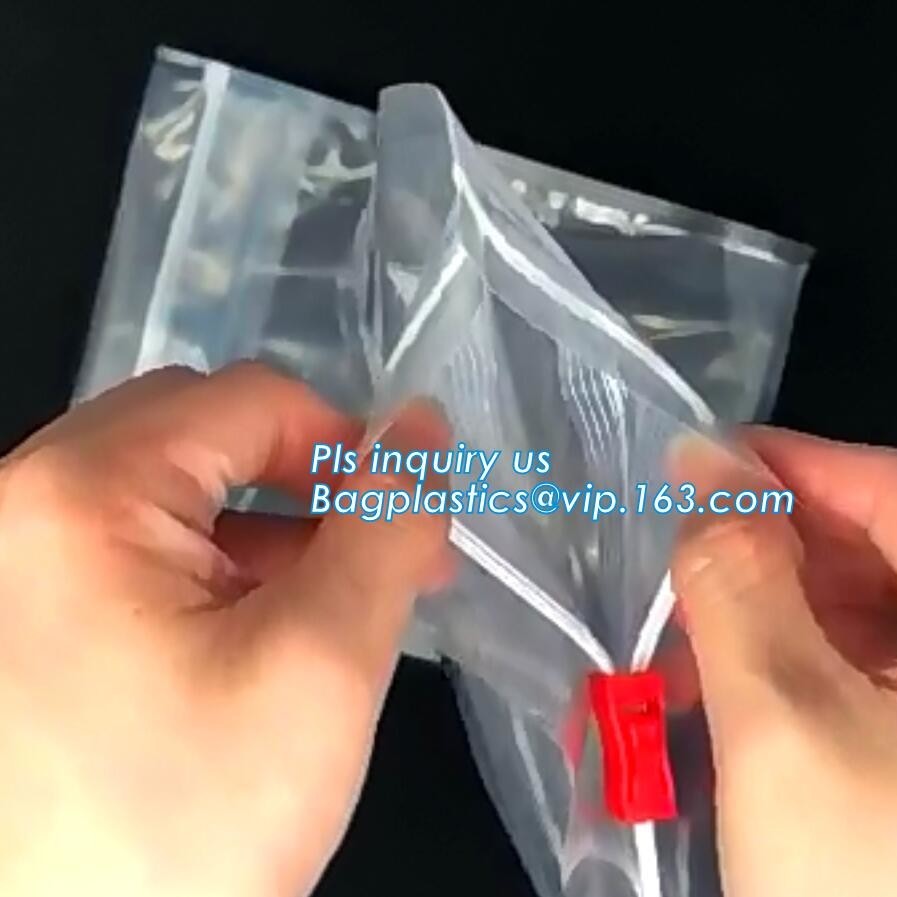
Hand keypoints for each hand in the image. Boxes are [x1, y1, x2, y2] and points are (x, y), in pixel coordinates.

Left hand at [0, 363, 451, 896]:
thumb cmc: (182, 829)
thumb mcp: (318, 666)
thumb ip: (386, 526)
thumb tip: (424, 428)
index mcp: (76, 495)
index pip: (251, 401)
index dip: (350, 447)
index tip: (408, 521)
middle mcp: (21, 510)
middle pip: (205, 437)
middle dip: (309, 487)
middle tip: (380, 562)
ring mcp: (15, 570)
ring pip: (175, 496)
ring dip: (268, 535)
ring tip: (337, 610)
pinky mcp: (26, 622)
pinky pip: (140, 555)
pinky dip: (217, 576)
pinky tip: (265, 636)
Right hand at [670, 428, 896, 896]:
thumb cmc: (865, 886)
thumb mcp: (786, 727)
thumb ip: (736, 581)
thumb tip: (697, 461)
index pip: (892, 490)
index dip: (787, 463)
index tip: (688, 460)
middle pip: (867, 557)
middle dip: (752, 562)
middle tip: (662, 580)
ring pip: (850, 624)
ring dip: (750, 635)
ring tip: (666, 668)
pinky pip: (850, 686)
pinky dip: (774, 689)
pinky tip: (706, 714)